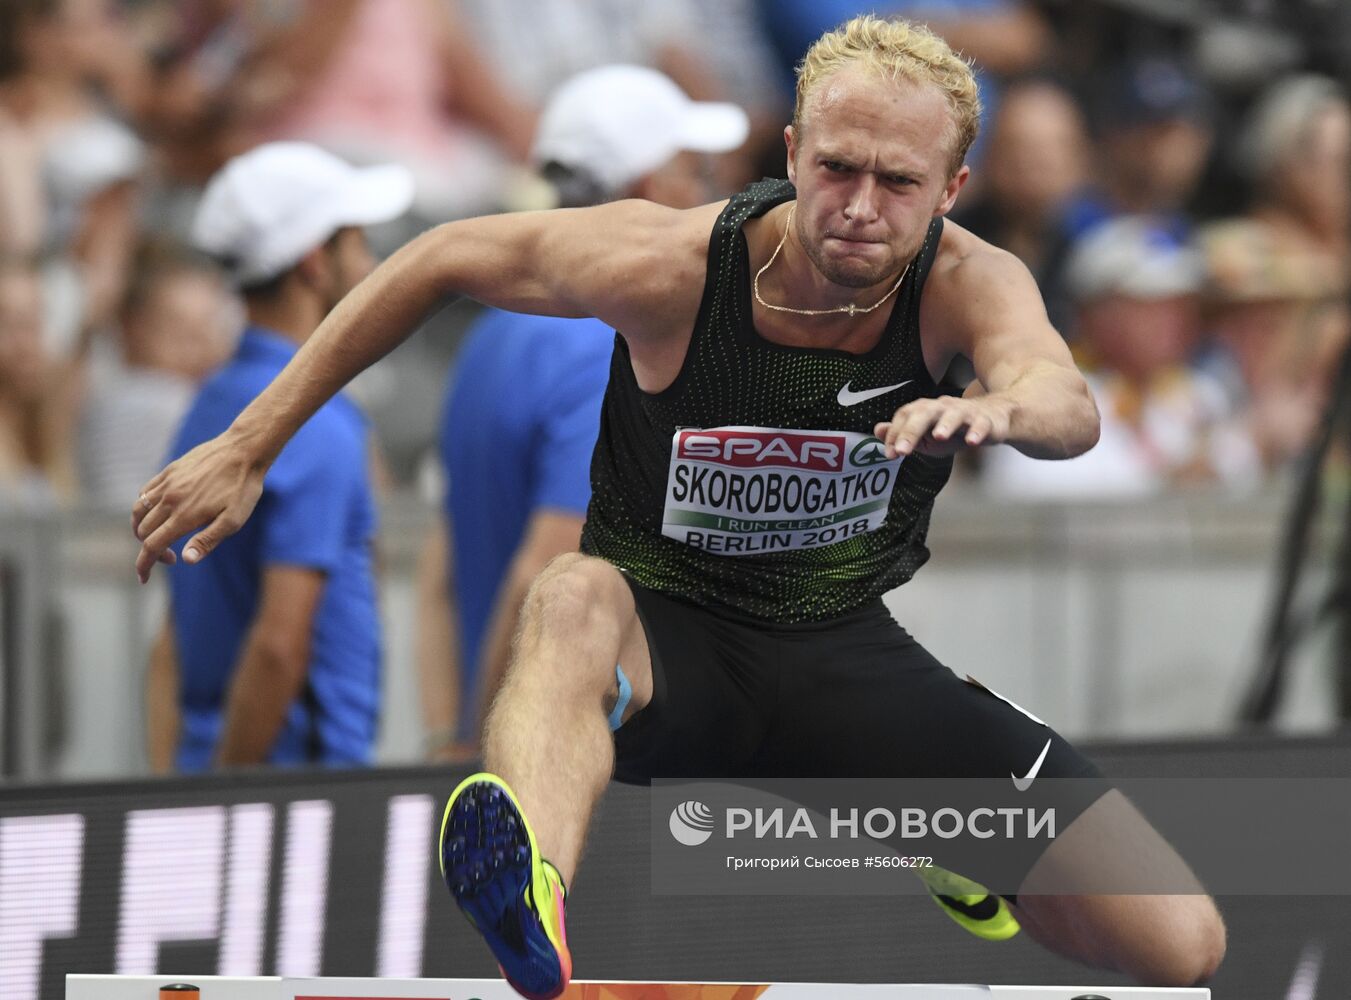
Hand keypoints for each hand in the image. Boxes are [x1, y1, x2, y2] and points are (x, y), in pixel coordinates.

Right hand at [132, 431, 266, 582]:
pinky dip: (143, 507)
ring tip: (154, 538)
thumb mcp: (233, 520)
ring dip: (140, 529)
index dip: (144, 565)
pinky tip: (156, 512)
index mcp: (184, 516)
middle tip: (170, 556)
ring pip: (138, 511)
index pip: (152, 546)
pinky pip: (145, 492)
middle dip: (149, 550)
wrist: (244, 450)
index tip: (144, 578)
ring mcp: (167, 483)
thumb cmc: (243, 488)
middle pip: (143, 531)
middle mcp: (169, 499)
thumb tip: (185, 560)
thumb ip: (207, 541)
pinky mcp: (169, 471)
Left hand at [874, 395, 1011, 457]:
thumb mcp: (925, 435)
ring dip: (946, 425)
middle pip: (924, 413)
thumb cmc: (953, 429)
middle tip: (902, 451)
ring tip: (938, 436)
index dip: (896, 434)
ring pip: (954, 414)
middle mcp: (943, 407)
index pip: (905, 416)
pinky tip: (972, 442)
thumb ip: (903, 434)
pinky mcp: (986, 420)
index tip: (890, 453)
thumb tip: (877, 431)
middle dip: (912, 430)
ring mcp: (965, 412)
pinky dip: (977, 431)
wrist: (992, 419)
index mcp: (926, 410)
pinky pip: (981, 424)